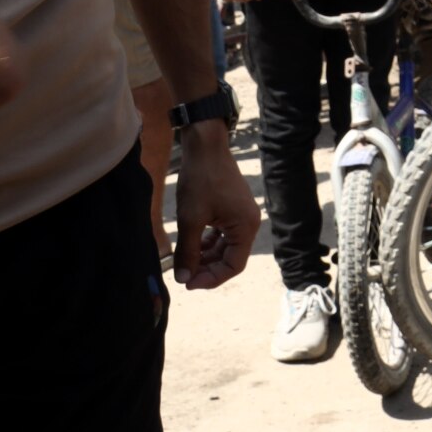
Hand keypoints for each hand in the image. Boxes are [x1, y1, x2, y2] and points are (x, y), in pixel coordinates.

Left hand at [170, 123, 259, 289]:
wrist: (206, 147)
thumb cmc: (201, 181)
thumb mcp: (190, 219)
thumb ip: (188, 252)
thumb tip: (183, 279)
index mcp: (245, 227)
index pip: (233, 265)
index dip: (211, 278)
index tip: (188, 283)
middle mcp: (249, 223)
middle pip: (231, 257)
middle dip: (207, 268)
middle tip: (183, 275)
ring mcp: (242, 215)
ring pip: (226, 247)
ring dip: (207, 257)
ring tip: (184, 262)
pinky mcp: (233, 209)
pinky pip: (224, 234)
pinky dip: (209, 243)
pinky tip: (193, 245)